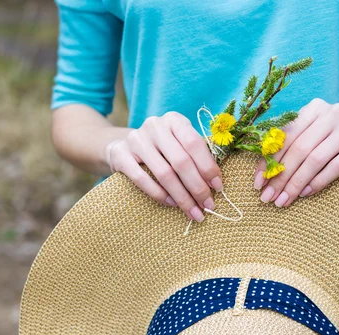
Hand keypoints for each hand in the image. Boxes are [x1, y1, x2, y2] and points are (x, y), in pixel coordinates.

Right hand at [105, 111, 222, 221]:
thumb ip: (195, 155)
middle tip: (208, 205)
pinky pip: (142, 179)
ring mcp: (136, 139)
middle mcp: (154, 126)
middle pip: (181, 161)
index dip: (208, 167)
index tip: (218, 187)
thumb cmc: (162, 149)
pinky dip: (159, 194)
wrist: (123, 146)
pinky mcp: (120, 154)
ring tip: (193, 211)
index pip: (195, 143)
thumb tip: (215, 183)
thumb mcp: (179, 143)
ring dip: (182, 196)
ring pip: (164, 173)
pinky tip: (172, 204)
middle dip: (198, 187)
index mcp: (174, 120)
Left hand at [253, 98, 338, 206]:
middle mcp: (333, 112)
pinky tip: (307, 194)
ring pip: (315, 158)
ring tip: (285, 200)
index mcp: (314, 108)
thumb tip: (261, 178)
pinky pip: (336, 165)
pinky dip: (319, 181)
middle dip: (281, 176)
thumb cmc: (334, 149)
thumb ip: (289, 151)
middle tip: (269, 197)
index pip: (286, 136)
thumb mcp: (311, 143)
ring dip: (297, 182)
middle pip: (299, 148)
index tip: (258, 184)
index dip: (269, 161)